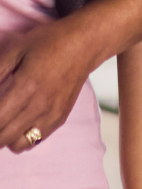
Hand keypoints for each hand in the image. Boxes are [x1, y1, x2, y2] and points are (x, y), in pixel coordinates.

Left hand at [0, 10, 107, 151]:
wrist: (86, 43)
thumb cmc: (51, 42)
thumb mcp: (17, 49)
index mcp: (26, 87)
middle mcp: (40, 105)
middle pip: (3, 138)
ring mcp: (52, 114)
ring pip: (19, 145)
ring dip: (7, 137)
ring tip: (6, 121)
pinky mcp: (61, 117)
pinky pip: (36, 140)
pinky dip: (24, 136)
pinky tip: (22, 120)